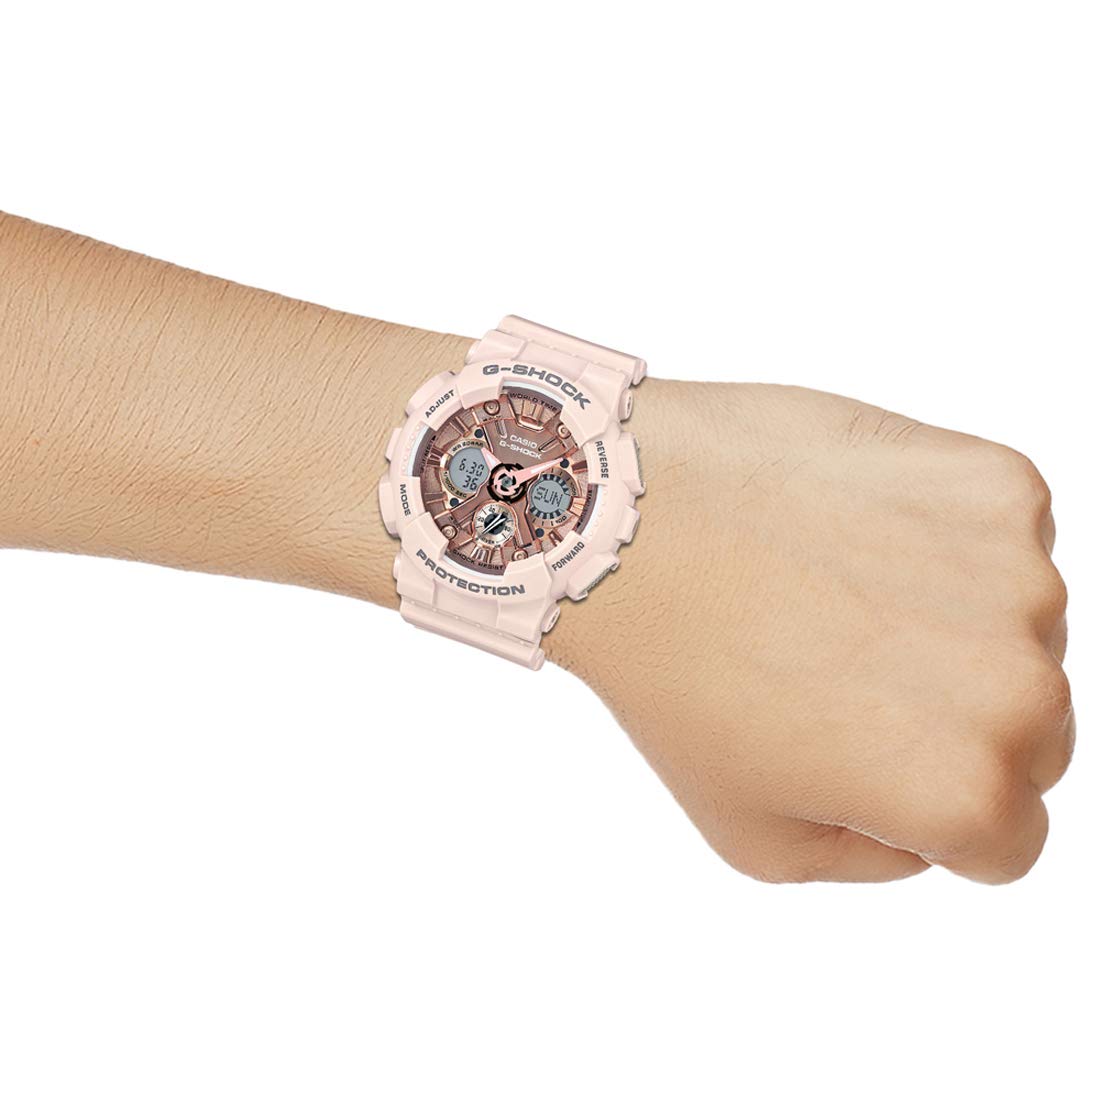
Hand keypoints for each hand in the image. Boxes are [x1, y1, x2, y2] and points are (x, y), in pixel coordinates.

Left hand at [547, 380, 1072, 883]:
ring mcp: (1014, 573)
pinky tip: (851, 533)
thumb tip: (933, 828)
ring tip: (833, 593)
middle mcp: (1017, 687)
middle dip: (953, 717)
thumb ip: (875, 857)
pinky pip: (1004, 537)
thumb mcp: (753, 836)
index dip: (930, 806)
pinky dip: (947, 540)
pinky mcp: (996, 483)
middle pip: (1034, 731)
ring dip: (952, 621)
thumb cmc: (670, 673)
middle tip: (839, 669)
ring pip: (1022, 628)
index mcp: (963, 790)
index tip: (860, 752)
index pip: (1010, 836)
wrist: (625, 523)